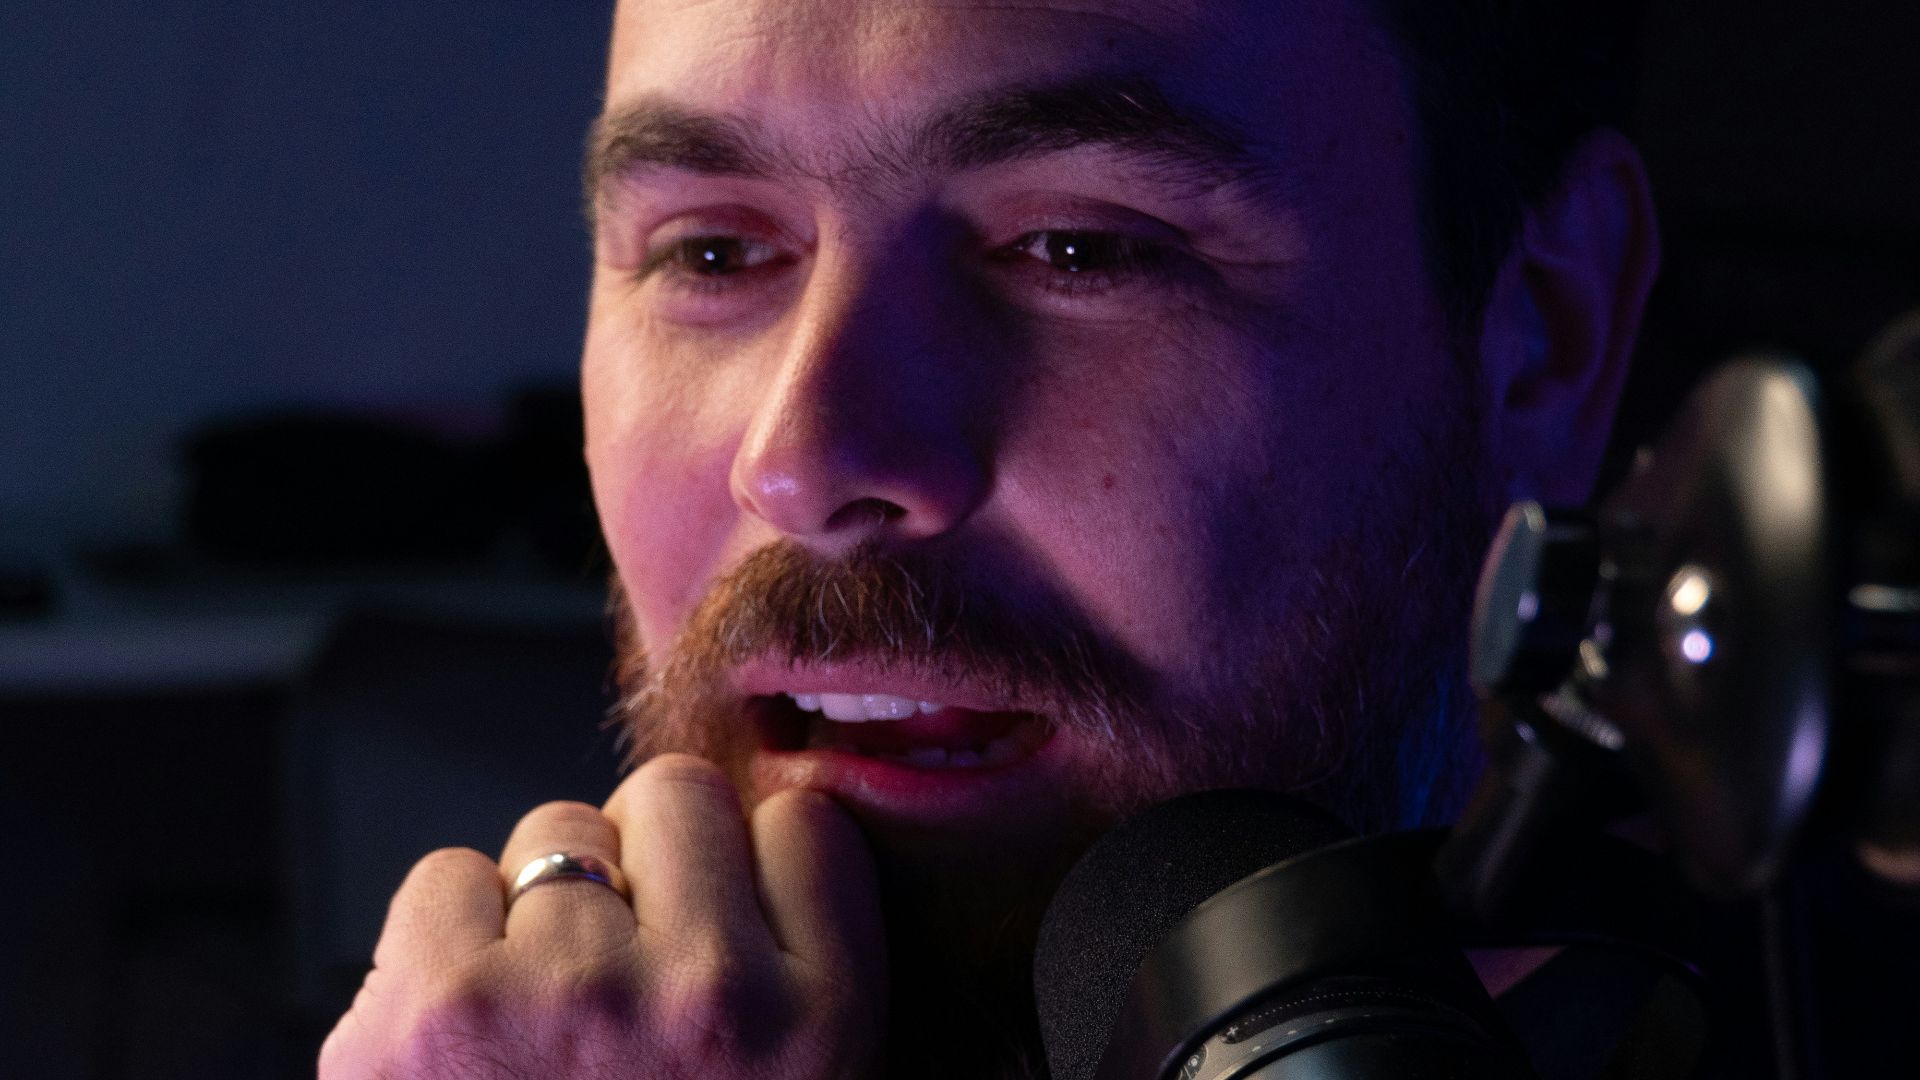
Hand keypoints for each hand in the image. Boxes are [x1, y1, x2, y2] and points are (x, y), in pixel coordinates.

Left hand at [320, 754, 886, 1078]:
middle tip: (629, 977)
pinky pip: (443, 876)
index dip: (755, 872)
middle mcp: (709, 993)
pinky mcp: (429, 1019)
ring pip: (555, 829)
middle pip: (675, 797)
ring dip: (546, 909)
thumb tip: (742, 825)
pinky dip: (446, 939)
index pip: (805, 822)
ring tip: (548, 1027)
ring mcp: (567, 996)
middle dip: (648, 867)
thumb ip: (795, 963)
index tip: (730, 934)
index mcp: (824, 1025)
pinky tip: (471, 1035)